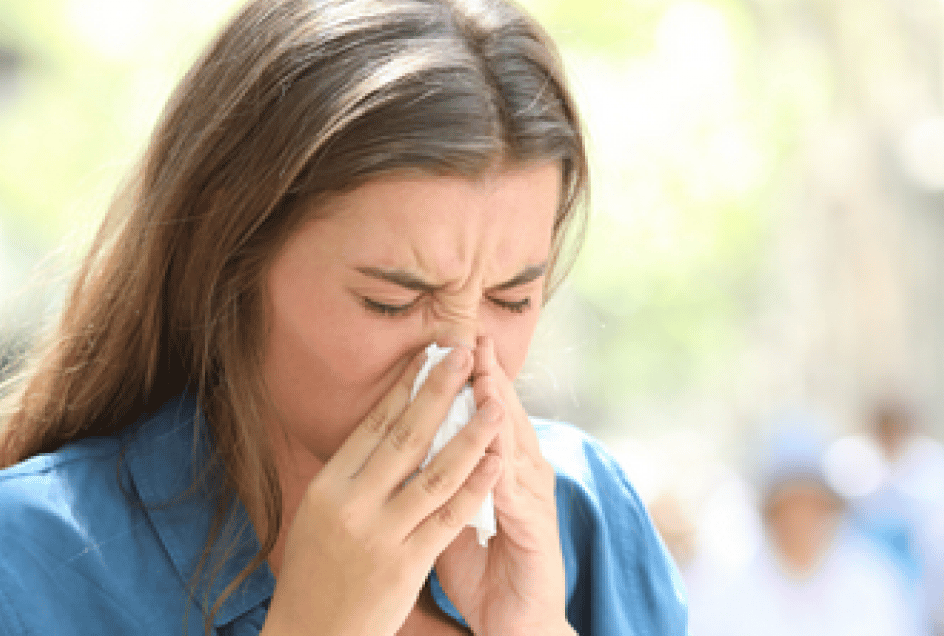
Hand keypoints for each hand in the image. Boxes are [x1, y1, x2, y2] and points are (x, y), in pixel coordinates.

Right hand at [260, 347, 505, 635]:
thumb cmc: (316, 574)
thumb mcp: (318, 515)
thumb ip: (350, 476)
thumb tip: (381, 427)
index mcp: (328, 486)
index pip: (373, 425)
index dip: (405, 386)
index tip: (430, 354)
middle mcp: (351, 504)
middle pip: (405, 435)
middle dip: (439, 390)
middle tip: (465, 353)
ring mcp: (380, 534)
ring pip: (435, 472)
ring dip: (470, 433)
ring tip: (495, 402)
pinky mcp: (406, 564)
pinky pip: (449, 517)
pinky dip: (475, 486)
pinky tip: (496, 462)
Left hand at [434, 336, 574, 635]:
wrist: (519, 626)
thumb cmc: (486, 577)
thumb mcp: (452, 523)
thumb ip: (438, 485)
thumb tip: (406, 448)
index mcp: (503, 472)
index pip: (484, 415)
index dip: (469, 380)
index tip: (450, 343)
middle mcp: (524, 479)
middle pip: (506, 417)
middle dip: (489, 377)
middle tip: (473, 336)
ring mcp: (534, 503)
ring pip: (515, 445)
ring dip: (500, 410)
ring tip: (485, 374)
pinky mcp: (538, 532)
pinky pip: (518, 493)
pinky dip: (505, 465)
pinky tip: (494, 443)